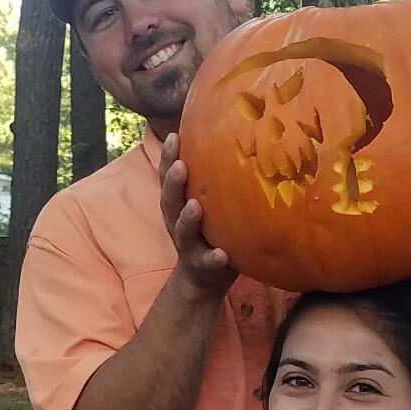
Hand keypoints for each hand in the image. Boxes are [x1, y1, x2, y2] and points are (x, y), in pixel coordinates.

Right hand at [159, 134, 234, 301]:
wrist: (202, 277)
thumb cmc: (212, 228)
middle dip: (173, 182)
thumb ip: (215, 176)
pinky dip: (212, 258)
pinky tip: (221, 254)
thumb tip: (242, 132)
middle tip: (180, 166)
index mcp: (178, 202)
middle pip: (170, 199)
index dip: (168, 156)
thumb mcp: (209, 201)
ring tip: (195, 207)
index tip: (176, 136)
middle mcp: (177, 221)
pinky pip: (207, 262)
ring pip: (182, 230)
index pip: (168, 175)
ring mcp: (188, 245)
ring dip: (187, 219)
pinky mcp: (202, 266)